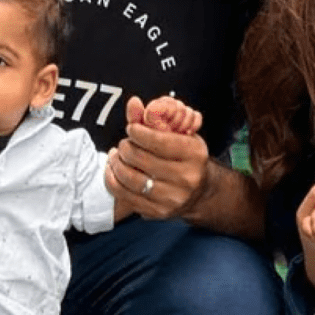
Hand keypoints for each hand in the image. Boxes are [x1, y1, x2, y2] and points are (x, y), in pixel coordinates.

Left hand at [105, 96, 210, 218]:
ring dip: (116, 164)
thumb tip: (132, 102)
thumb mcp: (178, 134)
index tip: (132, 128)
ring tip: (115, 155)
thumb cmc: (186, 157)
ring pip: (131, 179)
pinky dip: (113, 181)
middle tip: (124, 143)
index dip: (138, 132)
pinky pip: (126, 196)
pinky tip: (113, 170)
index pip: (159, 141)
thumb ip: (153, 119)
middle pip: (142, 159)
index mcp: (194, 154)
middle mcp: (186, 178)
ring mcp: (172, 198)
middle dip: (126, 148)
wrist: (201, 191)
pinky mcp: (158, 212)